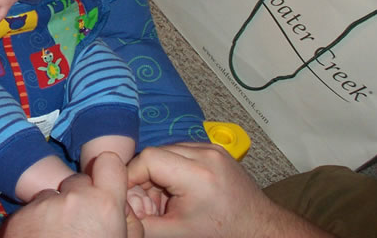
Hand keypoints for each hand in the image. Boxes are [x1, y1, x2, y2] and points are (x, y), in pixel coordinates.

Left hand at [1, 152, 142, 237]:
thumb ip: (126, 221)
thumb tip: (121, 207)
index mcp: (104, 205)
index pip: (108, 161)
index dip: (107, 173)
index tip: (103, 186)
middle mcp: (73, 198)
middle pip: (77, 182)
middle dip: (77, 198)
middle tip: (78, 227)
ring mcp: (42, 206)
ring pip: (50, 197)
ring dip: (54, 212)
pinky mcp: (18, 218)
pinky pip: (30, 212)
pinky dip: (33, 225)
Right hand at [127, 143, 332, 237]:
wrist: (258, 225)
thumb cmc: (222, 231)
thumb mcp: (177, 232)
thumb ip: (144, 223)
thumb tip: (119, 211)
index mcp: (196, 173)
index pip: (148, 158)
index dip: (131, 175)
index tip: (126, 194)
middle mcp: (205, 153)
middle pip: (156, 152)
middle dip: (144, 176)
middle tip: (146, 201)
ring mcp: (211, 147)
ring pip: (167, 150)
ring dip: (158, 170)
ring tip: (164, 196)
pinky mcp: (214, 148)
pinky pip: (182, 150)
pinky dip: (173, 166)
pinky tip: (177, 187)